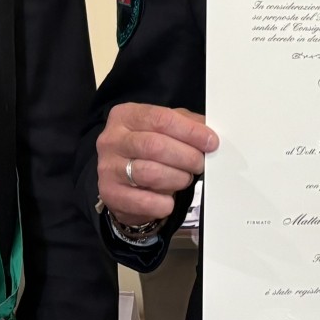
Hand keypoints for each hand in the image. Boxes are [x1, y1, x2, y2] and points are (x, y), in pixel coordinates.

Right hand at [96, 104, 213, 227]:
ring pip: (150, 173)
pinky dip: (163, 203)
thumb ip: (187, 125)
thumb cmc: (149, 150)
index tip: (211, 142)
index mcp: (126, 116)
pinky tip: (169, 200)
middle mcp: (112, 140)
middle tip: (199, 164)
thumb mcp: (166, 129)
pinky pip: (143, 201)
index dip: (190, 131)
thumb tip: (209, 134)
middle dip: (185, 156)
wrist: (124, 182)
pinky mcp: (110, 194)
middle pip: (154, 146)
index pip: (161, 119)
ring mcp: (108, 167)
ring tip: (185, 179)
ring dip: (177, 178)